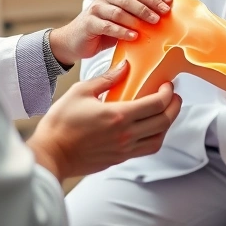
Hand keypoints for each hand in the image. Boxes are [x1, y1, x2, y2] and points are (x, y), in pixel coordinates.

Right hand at [26, 60, 181, 181]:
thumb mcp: (81, 91)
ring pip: (159, 138)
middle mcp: (126, 135)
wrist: (51, 153)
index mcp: (118, 115)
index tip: (167, 85)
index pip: (156, 104)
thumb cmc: (61, 123)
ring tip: (166, 111)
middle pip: (164, 121)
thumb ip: (106, 79)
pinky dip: (155, 137)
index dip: (167, 93)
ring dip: (167, 123)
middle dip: (174, 106)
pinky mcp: (120, 158)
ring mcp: (124, 149)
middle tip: (174, 95)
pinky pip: (147, 148)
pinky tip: (151, 127)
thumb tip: (124, 67)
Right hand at [49, 0, 172, 65]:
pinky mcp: (90, 22)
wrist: (77, 39)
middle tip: (164, 14)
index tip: (170, 2)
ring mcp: (96, 7)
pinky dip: (123, 31)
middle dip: (151, 4)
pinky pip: (108, 25)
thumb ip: (140, 8)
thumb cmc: (106, 26)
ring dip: (139, 17)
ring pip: (121, 10)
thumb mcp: (125, 15)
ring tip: (153, 24)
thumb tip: (167, 7)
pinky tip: (134, 36)